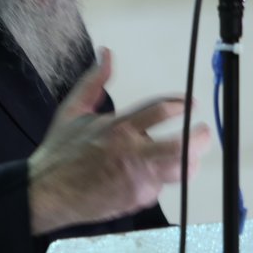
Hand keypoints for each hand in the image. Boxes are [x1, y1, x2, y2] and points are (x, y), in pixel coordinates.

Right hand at [28, 48, 211, 234]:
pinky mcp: (135, 200)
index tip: (191, 104)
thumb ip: (94, 82)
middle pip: (180, 147)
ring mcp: (136, 179)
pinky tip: (151, 174)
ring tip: (192, 156)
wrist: (47, 193)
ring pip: (177, 171)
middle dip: (199, 139)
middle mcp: (131, 153)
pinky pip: (158, 187)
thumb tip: (106, 52)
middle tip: (205, 132)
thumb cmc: (60, 151)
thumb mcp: (72, 110)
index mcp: (118, 127)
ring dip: (189, 162)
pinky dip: (158, 179)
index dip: (180, 104)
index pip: (160, 110)